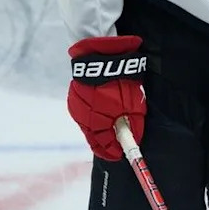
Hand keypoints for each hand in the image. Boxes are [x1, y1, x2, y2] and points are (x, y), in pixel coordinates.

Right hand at [67, 36, 146, 160]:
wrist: (101, 55)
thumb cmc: (120, 79)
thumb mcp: (133, 102)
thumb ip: (133, 123)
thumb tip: (135, 138)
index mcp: (95, 120)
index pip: (103, 145)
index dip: (113, 151)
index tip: (121, 154)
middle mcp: (82, 116)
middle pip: (95, 137)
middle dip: (107, 140)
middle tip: (119, 142)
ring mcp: (76, 107)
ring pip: (90, 125)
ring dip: (102, 127)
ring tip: (114, 123)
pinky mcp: (74, 98)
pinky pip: (85, 114)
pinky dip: (95, 116)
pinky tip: (104, 110)